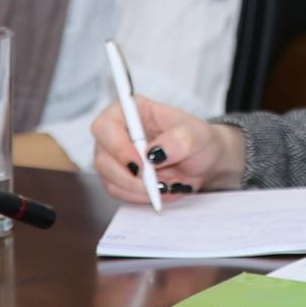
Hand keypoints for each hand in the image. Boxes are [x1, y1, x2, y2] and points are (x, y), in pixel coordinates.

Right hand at [89, 96, 246, 203]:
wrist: (204, 161)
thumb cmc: (197, 140)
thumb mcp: (197, 135)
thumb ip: (178, 140)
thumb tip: (153, 153)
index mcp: (132, 110)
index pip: (105, 126)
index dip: (117, 147)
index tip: (140, 164)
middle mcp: (117, 132)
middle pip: (102, 157)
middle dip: (129, 176)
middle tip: (155, 183)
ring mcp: (114, 156)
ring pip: (108, 179)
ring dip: (137, 189)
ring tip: (165, 185)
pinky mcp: (118, 176)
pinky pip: (118, 192)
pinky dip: (139, 196)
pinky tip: (160, 190)